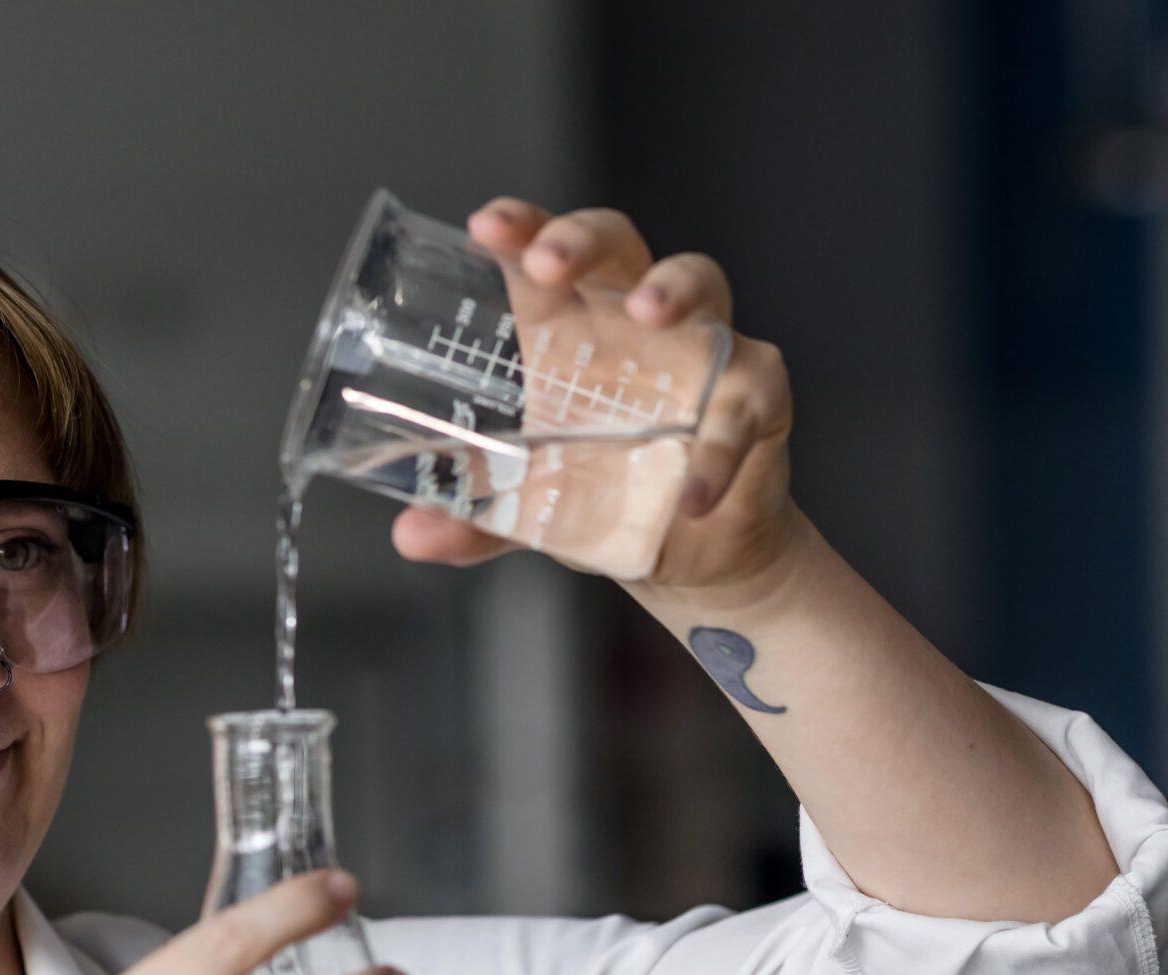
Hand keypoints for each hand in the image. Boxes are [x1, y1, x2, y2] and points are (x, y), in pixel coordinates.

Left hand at [390, 196, 804, 595]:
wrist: (685, 554)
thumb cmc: (605, 497)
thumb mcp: (528, 511)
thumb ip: (471, 520)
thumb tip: (410, 536)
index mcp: (571, 328)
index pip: (544, 254)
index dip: (521, 227)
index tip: (487, 226)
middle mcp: (635, 322)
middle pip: (616, 244)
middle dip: (582, 239)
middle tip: (548, 263)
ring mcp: (702, 348)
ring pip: (701, 280)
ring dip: (673, 287)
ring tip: (644, 312)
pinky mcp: (756, 394)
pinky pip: (744, 402)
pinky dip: (720, 447)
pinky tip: (694, 490)